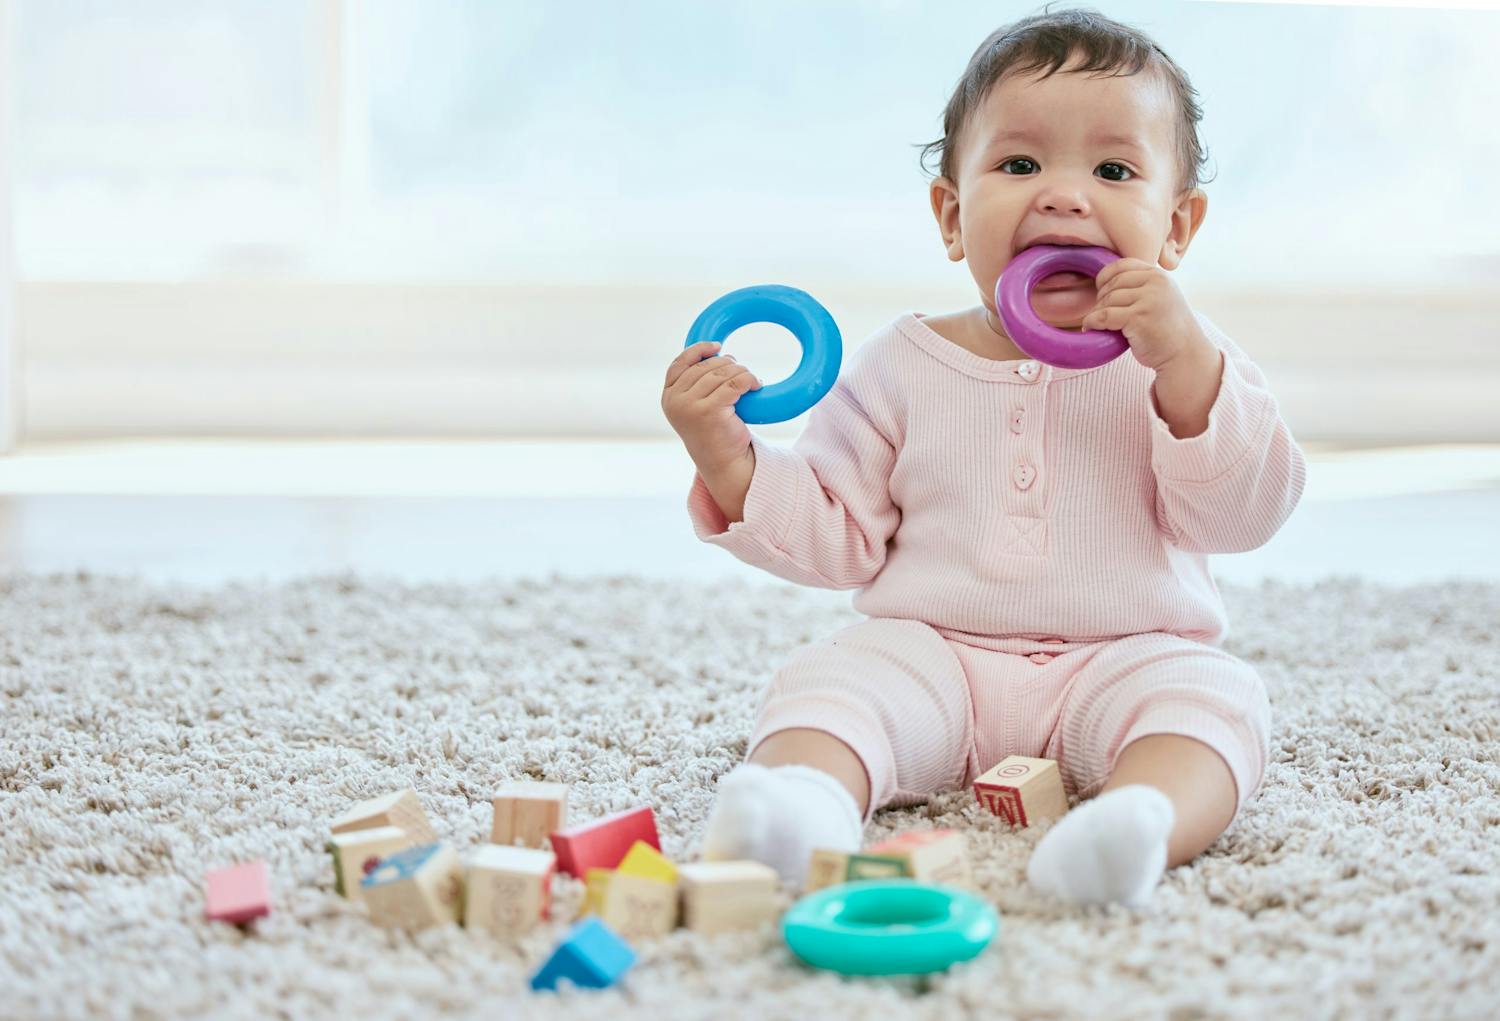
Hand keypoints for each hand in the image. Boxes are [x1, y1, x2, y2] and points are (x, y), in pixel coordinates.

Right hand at [661, 341, 762, 472]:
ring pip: (722, 374)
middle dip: (727, 364)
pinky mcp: (710, 412)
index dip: (698, 350)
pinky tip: (756, 385)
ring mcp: (690, 407)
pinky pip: (735, 384)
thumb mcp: (696, 405)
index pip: (679, 363)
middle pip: (705, 367)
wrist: (723, 463)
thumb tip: (717, 352)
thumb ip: (697, 382)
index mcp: (669, 396)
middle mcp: (675, 401)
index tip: (717, 346)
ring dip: (741, 372)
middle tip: (742, 371)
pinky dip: (749, 380)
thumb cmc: (714, 431)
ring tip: (751, 380)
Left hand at [1080, 258, 1209, 371]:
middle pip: (1113, 284)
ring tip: (1099, 324)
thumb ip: (1141, 286)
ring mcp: (1148, 300)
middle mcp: (1155, 283)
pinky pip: (1104, 316)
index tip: (1100, 291)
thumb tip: (1103, 282)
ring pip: (1107, 300)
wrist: (1185, 353)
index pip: (1123, 265)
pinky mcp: (1138, 318)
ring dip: (1097, 313)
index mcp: (1158, 275)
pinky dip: (1092, 322)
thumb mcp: (1160, 297)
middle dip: (1101, 299)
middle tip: (1101, 314)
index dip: (1105, 277)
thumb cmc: (1167, 329)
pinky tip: (1089, 328)